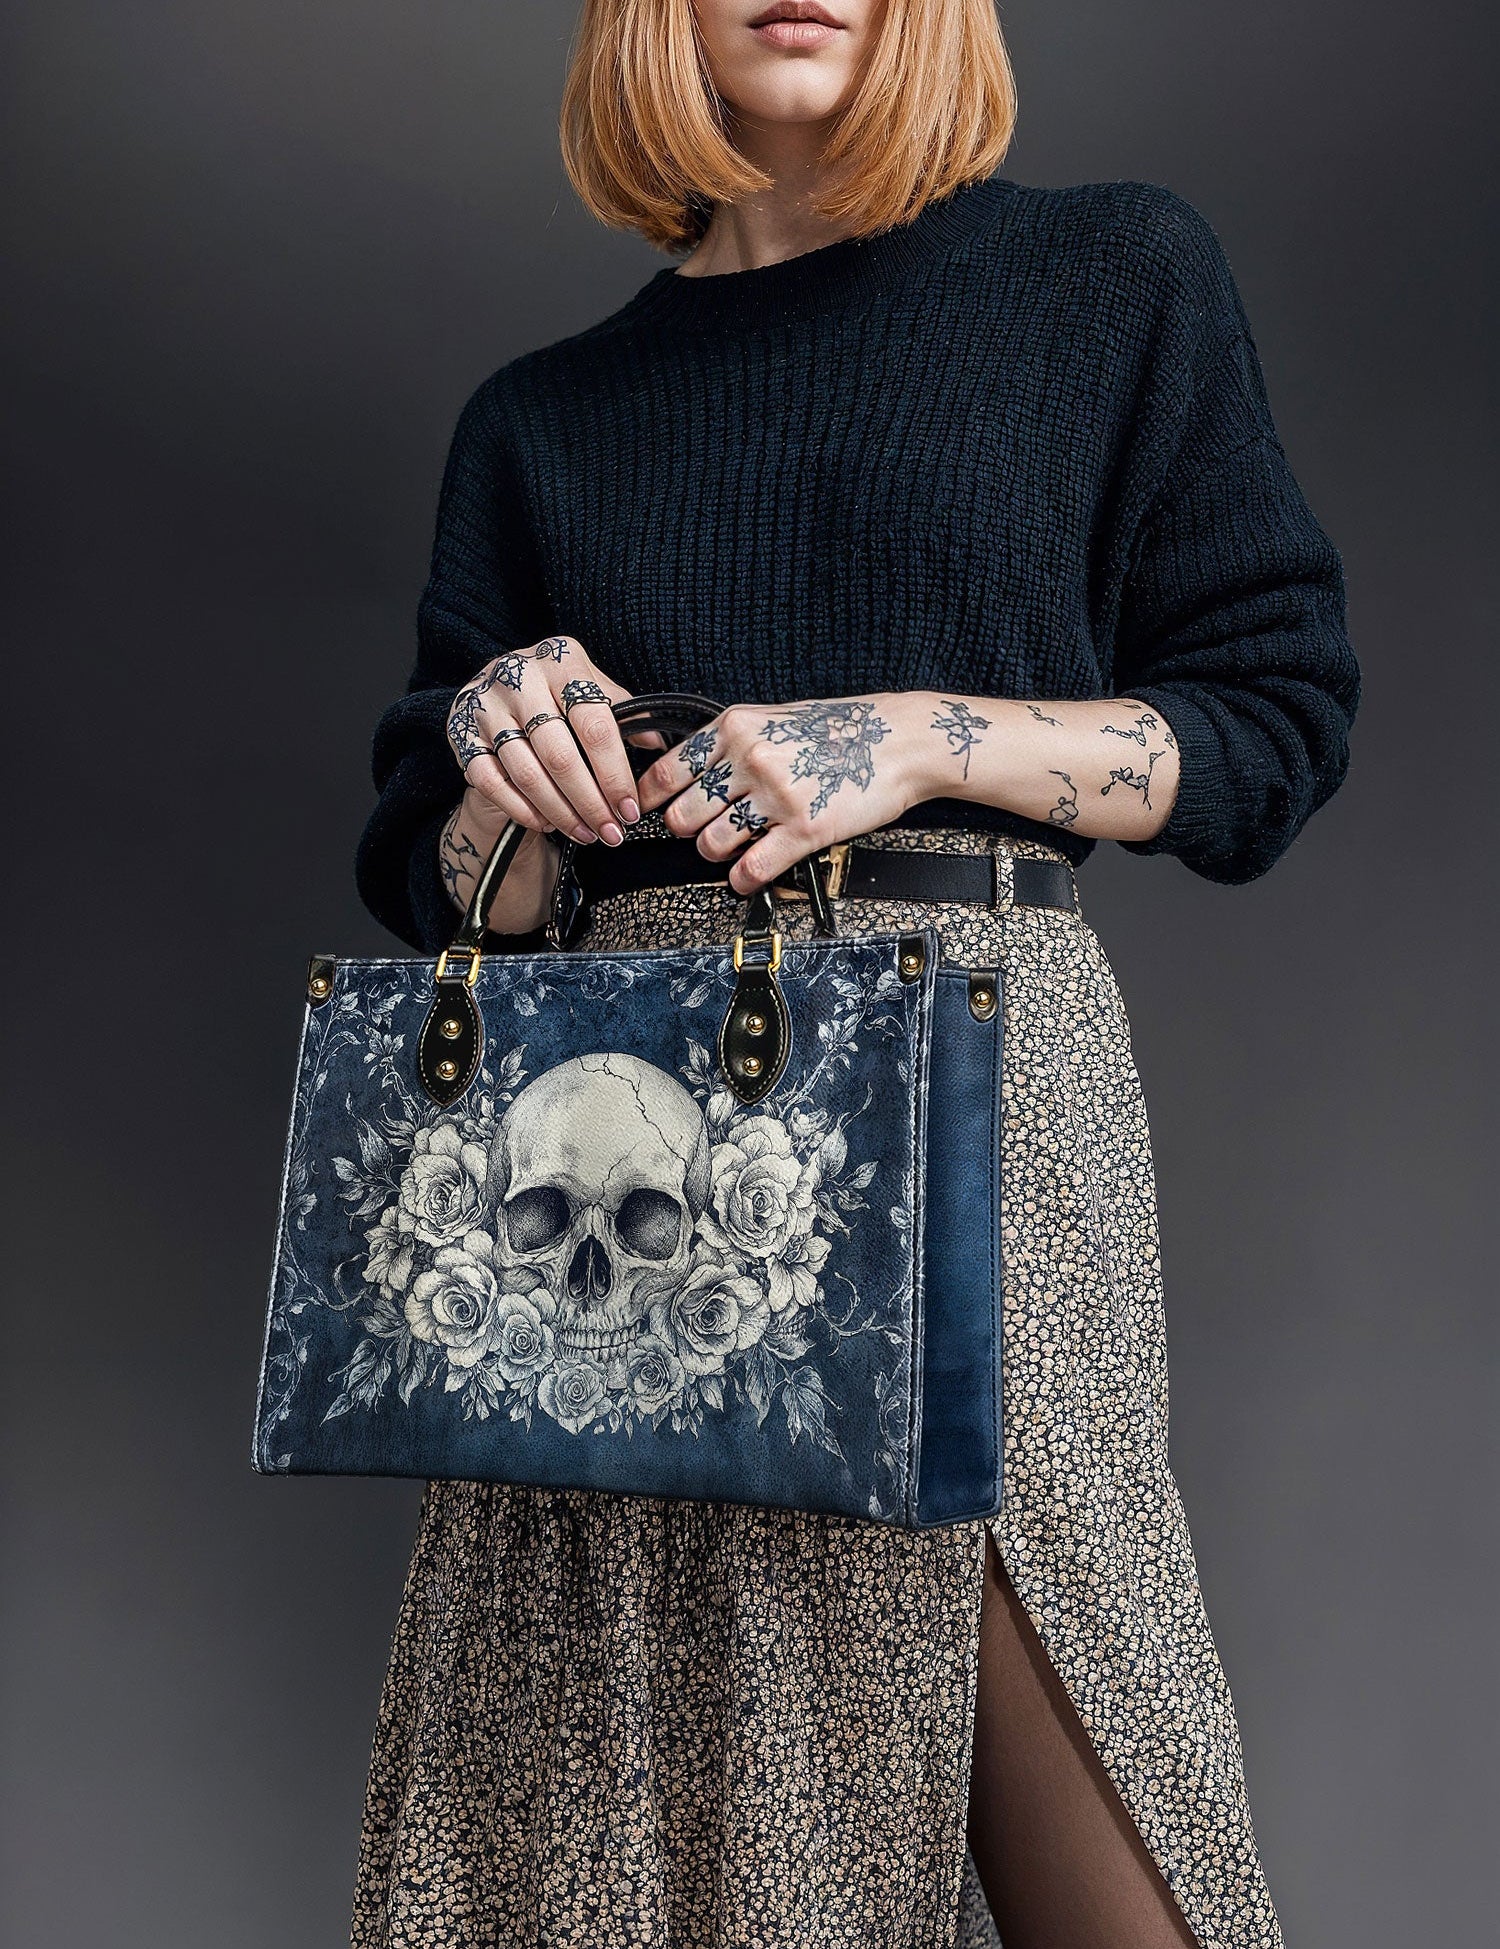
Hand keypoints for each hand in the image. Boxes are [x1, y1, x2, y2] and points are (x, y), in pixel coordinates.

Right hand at [445, 635, 643, 845]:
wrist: (498, 691)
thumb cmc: (558, 694)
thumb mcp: (593, 691)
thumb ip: (625, 714)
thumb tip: (659, 745)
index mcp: (561, 659)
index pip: (595, 725)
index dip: (615, 773)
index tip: (631, 809)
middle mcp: (518, 675)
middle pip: (560, 754)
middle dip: (591, 802)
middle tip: (611, 832)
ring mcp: (484, 704)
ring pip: (527, 773)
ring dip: (561, 812)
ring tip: (586, 833)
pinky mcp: (459, 731)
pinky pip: (490, 781)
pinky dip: (521, 809)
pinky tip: (548, 823)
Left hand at [634, 692, 939, 893]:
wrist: (899, 740)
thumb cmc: (841, 729)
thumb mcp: (775, 718)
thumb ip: (732, 742)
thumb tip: (690, 772)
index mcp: (736, 728)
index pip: (667, 772)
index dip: (649, 801)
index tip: (646, 815)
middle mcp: (751, 759)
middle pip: (683, 815)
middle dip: (685, 832)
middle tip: (699, 833)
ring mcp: (777, 795)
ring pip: (711, 845)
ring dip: (715, 857)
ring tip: (730, 851)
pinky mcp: (805, 829)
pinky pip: (752, 868)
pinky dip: (742, 880)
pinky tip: (746, 877)